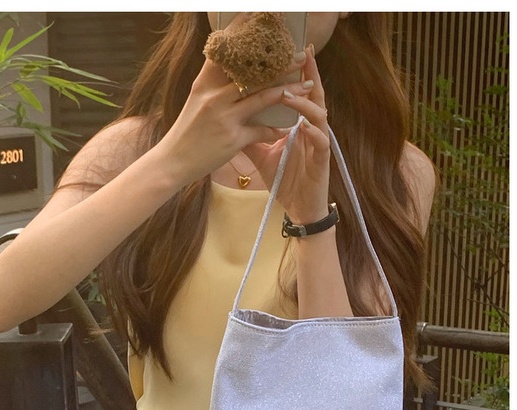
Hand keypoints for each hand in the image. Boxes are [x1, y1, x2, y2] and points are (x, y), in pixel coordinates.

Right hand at [154, 16, 313, 187]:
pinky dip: (275, 130)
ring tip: (306, 87)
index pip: (228, 53)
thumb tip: (229, 66)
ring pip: (263, 98)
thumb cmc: (187, 131)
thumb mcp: (196, 100)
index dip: (245, 35)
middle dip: (281, 65)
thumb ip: (213, 83)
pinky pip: (261, 131)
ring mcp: (225, 117)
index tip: (262, 20)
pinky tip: (286, 128)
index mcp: (205, 83)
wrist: (173, 161)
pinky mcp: (233, 139)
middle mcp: (215, 96)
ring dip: (288, 92)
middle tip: (301, 56)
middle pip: (254, 74)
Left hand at [243, 45, 330, 223]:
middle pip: (314, 96)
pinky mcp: (323, 161)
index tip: (287, 54)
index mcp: (299, 126)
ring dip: (304, 103)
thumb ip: (251, 138)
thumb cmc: (285, 181)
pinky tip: (304, 125)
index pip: (298, 95)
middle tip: (305, 54)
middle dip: (310, 75)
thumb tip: (230, 122)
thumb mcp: (262, 157)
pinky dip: (314, 132)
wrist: (299, 209)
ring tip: (288, 93)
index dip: (295, 75)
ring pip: (319, 116)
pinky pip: (321, 142)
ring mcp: (319, 144)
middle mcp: (312, 130)